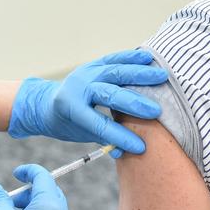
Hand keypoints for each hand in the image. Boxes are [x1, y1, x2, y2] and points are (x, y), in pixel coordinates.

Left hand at [8, 49, 166, 155]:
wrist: (47, 103)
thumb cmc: (66, 123)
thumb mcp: (80, 133)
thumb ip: (103, 138)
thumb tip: (129, 151)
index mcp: (71, 107)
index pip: (99, 124)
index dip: (120, 136)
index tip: (141, 147)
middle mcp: (78, 87)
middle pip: (109, 94)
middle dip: (134, 103)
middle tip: (156, 111)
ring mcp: (86, 72)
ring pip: (115, 71)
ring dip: (140, 74)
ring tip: (162, 76)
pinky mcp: (94, 65)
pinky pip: (114, 59)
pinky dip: (131, 58)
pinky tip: (148, 57)